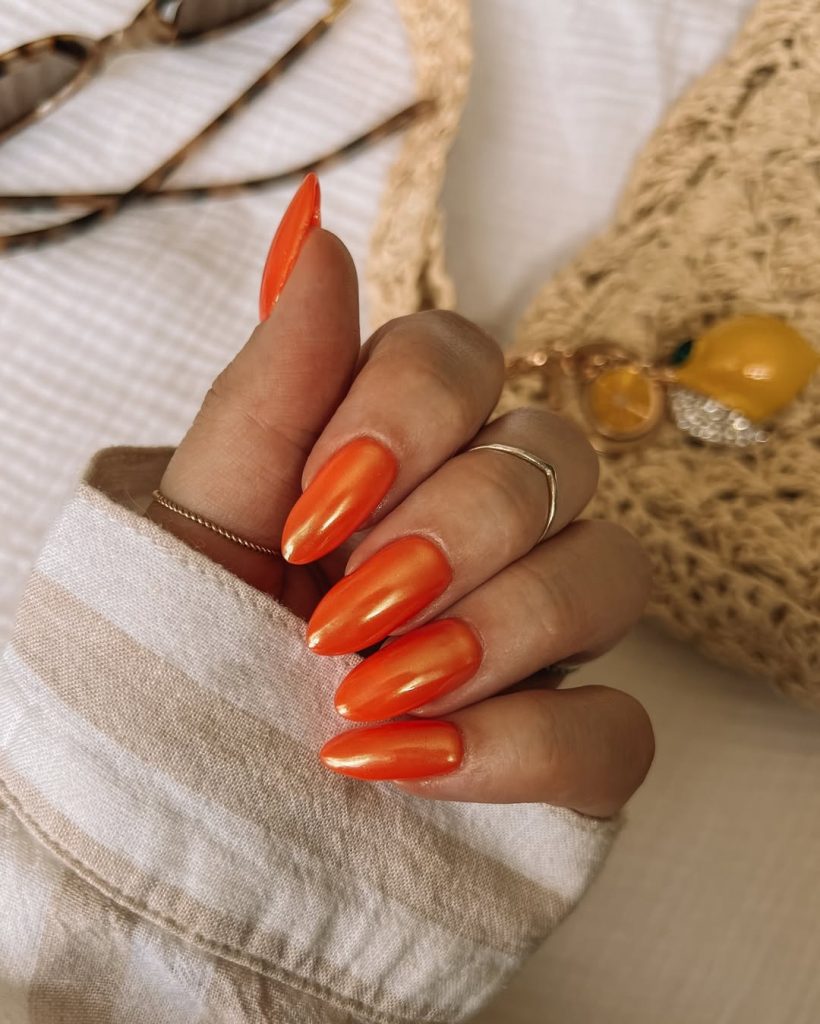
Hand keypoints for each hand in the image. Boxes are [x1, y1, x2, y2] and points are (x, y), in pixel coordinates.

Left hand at [146, 202, 653, 816]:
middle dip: (453, 532)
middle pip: (557, 456)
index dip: (404, 419)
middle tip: (342, 611)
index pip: (464, 355)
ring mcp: (546, 625)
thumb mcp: (207, 517)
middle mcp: (496, 518)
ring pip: (616, 574)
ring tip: (372, 690)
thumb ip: (268, 387)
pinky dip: (524, 747)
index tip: (310, 516)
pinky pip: (619, 729)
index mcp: (410, 447)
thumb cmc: (199, 630)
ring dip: (495, 632)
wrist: (189, 772)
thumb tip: (317, 231)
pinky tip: (412, 760)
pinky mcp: (570, 736)